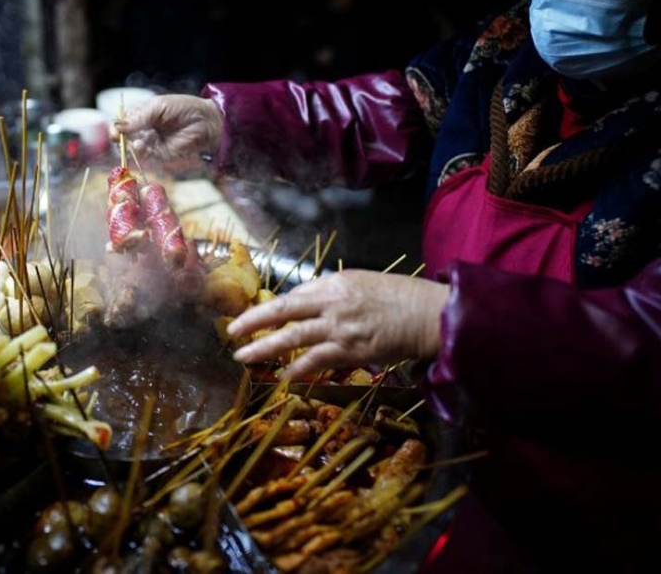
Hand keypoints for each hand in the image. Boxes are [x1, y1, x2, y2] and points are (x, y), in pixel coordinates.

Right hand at [110, 94, 222, 169]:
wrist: (206, 122)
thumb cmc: (184, 108)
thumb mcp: (159, 107)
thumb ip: (139, 117)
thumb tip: (117, 126)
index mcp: (142, 114)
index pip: (123, 121)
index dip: (117, 125)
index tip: (115, 129)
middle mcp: (144, 129)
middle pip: (124, 136)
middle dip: (119, 138)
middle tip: (118, 137)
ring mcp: (151, 142)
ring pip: (131, 148)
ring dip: (129, 146)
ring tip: (135, 141)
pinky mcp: (159, 154)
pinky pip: (144, 157)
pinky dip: (139, 153)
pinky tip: (140, 146)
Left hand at [228, 270, 449, 379]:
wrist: (428, 314)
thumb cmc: (401, 297)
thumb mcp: (364, 282)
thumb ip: (337, 292)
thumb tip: (314, 301)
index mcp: (335, 283)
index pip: (296, 294)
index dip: (275, 307)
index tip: (258, 316)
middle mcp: (332, 302)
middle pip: (283, 310)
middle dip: (253, 320)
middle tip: (232, 331)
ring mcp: (339, 327)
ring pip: (292, 337)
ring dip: (264, 348)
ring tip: (243, 357)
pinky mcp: (350, 350)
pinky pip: (316, 360)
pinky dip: (297, 370)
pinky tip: (283, 377)